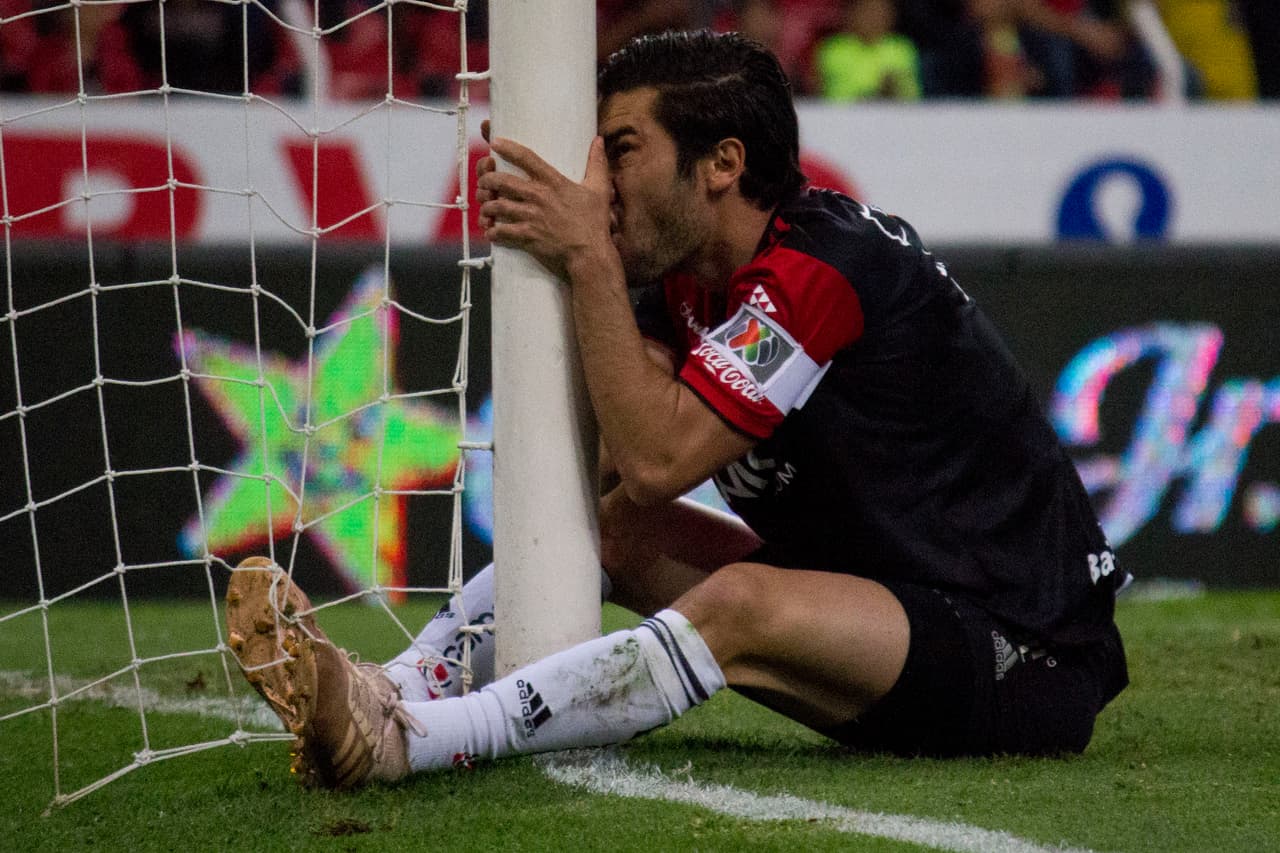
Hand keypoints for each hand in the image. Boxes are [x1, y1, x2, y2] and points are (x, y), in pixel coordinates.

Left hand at [476, 121, 615, 279]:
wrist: (590, 255)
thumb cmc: (595, 224)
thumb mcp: (599, 190)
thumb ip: (597, 163)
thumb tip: (599, 141)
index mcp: (553, 182)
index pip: (526, 157)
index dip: (507, 148)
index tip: (495, 143)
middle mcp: (538, 196)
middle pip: (502, 181)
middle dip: (488, 179)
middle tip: (484, 182)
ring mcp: (531, 217)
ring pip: (497, 206)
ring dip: (487, 206)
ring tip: (486, 208)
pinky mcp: (527, 237)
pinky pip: (501, 232)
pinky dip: (493, 232)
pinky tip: (491, 232)